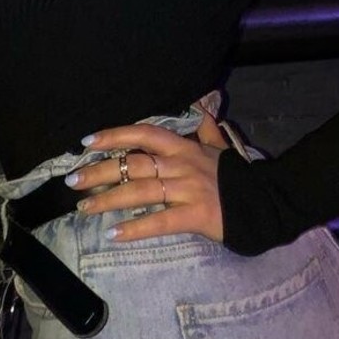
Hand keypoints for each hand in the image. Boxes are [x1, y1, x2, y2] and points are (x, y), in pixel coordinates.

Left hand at [67, 114, 230, 241]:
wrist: (266, 204)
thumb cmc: (237, 179)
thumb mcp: (220, 148)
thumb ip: (205, 127)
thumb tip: (199, 104)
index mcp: (185, 147)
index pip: (144, 133)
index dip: (114, 135)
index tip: (87, 142)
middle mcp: (182, 165)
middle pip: (133, 164)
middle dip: (99, 171)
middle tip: (72, 180)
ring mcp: (188, 190)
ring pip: (140, 192)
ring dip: (108, 199)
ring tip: (83, 207)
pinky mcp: (196, 216)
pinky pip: (159, 222)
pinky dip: (135, 228)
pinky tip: (113, 234)